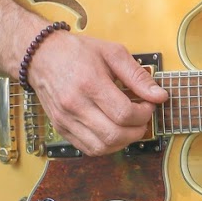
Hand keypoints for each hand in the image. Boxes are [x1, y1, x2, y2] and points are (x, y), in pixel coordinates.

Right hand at [21, 28, 167, 155]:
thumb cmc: (77, 52)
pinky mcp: (60, 128)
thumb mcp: (113, 53)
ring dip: (123, 142)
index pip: (124, 113)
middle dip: (137, 131)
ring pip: (100, 147)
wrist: (41, 56)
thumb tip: (159, 95)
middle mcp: (75, 106)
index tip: (149, 105)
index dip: (144, 114)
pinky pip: (87, 149)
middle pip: (114, 135)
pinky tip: (113, 131)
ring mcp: (65, 119)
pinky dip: (105, 146)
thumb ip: (137, 76)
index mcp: (90, 84)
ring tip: (130, 126)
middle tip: (143, 118)